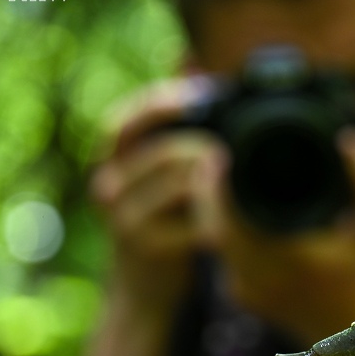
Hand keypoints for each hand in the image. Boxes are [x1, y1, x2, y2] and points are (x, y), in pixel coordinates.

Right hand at [91, 78, 216, 313]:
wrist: (144, 293)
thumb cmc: (163, 226)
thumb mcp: (160, 178)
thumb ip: (173, 129)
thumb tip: (189, 62)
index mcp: (113, 165)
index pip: (123, 123)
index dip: (161, 104)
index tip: (204, 92)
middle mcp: (110, 189)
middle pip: (167, 152)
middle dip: (210, 147)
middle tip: (239, 150)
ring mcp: (126, 221)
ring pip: (185, 182)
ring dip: (221, 181)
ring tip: (244, 185)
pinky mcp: (150, 248)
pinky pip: (197, 220)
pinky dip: (222, 214)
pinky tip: (235, 216)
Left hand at [194, 127, 354, 343]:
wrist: (354, 333)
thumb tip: (349, 140)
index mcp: (288, 258)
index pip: (233, 212)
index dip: (220, 180)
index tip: (223, 151)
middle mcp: (259, 277)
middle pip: (213, 223)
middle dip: (209, 189)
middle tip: (213, 158)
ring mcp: (246, 290)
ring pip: (212, 239)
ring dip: (213, 209)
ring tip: (219, 177)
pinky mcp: (241, 295)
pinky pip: (221, 253)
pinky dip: (223, 229)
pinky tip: (236, 210)